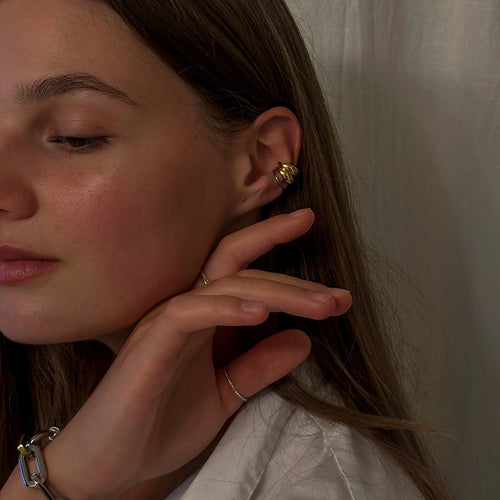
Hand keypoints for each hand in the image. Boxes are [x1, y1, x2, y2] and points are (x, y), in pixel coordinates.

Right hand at [46, 208, 351, 498]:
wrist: (111, 466)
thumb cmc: (160, 426)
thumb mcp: (225, 394)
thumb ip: (258, 366)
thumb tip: (302, 341)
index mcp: (203, 318)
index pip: (244, 273)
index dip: (279, 256)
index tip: (322, 257)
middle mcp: (186, 309)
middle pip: (242, 270)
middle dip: (294, 277)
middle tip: (341, 295)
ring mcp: (166, 322)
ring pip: (226, 286)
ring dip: (278, 292)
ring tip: (322, 306)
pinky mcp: (150, 343)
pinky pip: (190, 312)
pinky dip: (227, 308)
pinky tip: (262, 313)